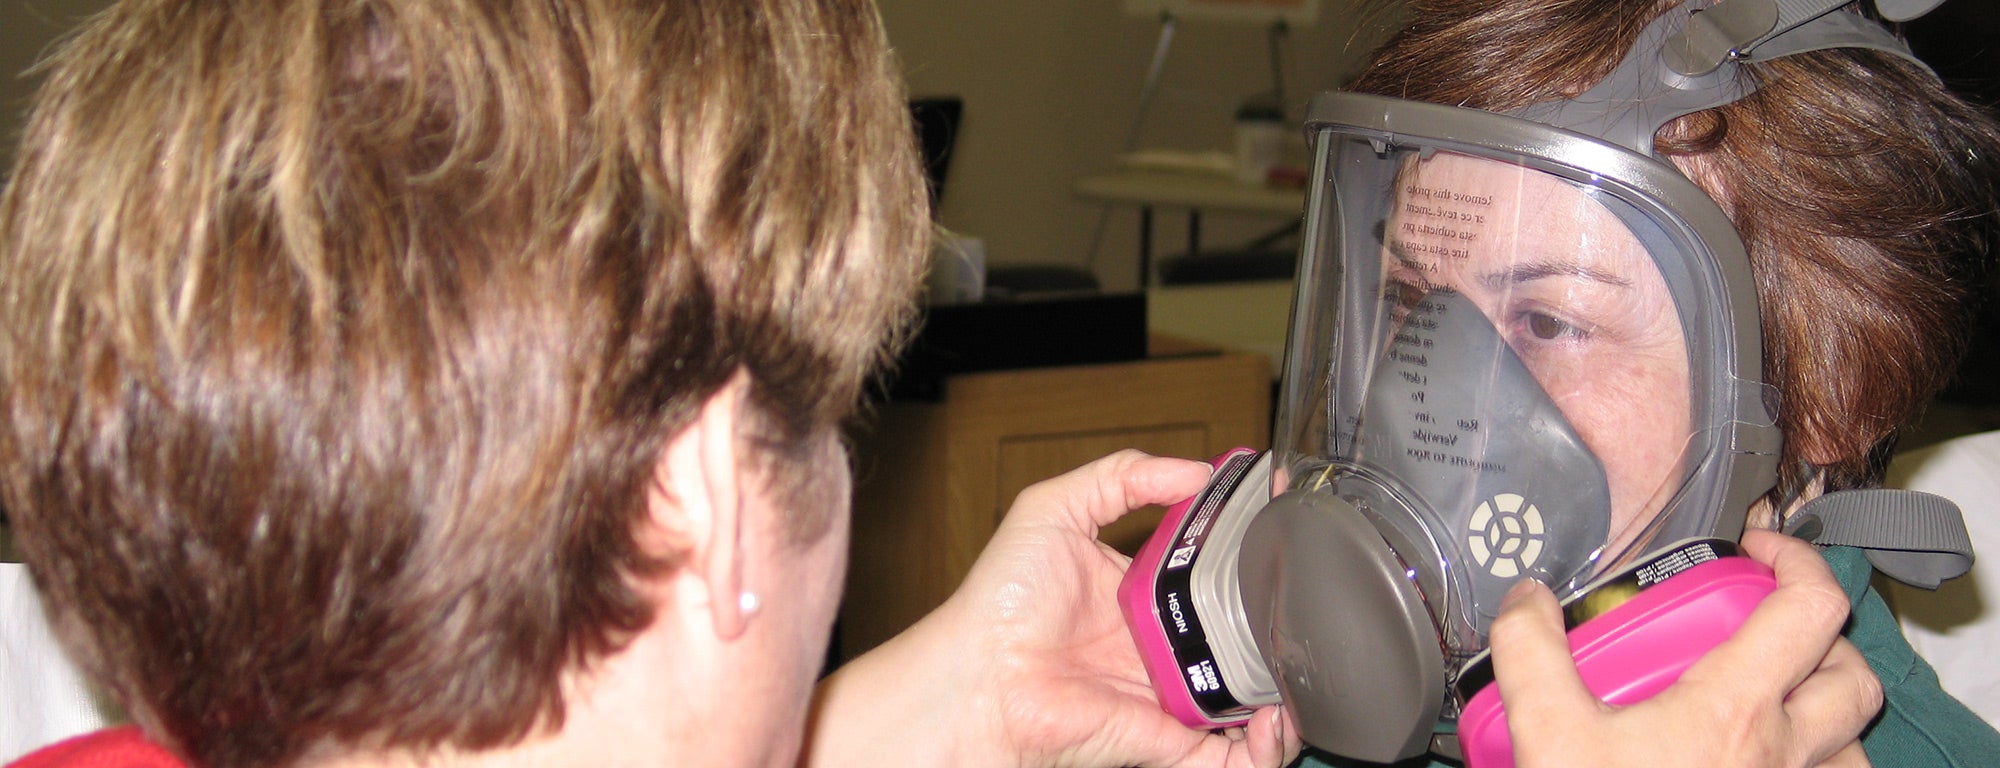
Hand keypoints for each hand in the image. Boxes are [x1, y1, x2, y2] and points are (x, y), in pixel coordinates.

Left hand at [805, 450, 1298, 767]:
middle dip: (1280, 624)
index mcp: (1142, 592)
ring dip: (1287, 687)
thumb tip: (1194, 470)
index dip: (1252, 559)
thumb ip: (1121, 476)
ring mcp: (1168, 693)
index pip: (1214, 572)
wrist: (976, 676)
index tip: (1285, 534)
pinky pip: (1233, 756)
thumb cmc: (998, 601)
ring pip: (1249, 698)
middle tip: (1308, 601)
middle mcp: (1160, 644)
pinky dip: (1268, 746)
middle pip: (1242, 635)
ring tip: (1308, 662)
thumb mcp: (1052, 507)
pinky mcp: (1168, 738)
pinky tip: (1281, 714)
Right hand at [1488, 528, 1881, 767]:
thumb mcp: (1547, 734)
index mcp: (1738, 711)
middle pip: (1852, 672)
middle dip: (1818, 632)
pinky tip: (1762, 760)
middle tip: (1762, 621)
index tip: (1756, 549)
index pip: (1812, 607)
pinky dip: (1814, 761)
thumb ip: (1531, 652)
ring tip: (1768, 694)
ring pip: (1853, 738)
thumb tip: (1529, 599)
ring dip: (1824, 704)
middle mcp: (1787, 755)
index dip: (1796, 559)